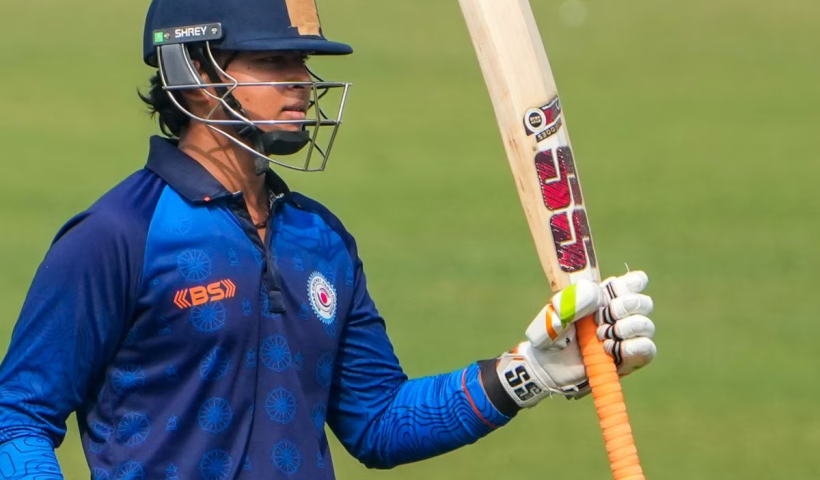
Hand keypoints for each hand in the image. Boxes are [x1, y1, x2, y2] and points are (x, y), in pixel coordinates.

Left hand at [495, 271, 656, 407]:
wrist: (547, 368)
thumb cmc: (551, 336)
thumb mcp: (556, 314)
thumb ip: (574, 300)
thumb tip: (597, 294)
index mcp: (606, 298)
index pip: (636, 282)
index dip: (630, 284)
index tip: (612, 291)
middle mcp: (621, 316)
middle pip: (645, 302)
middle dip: (625, 306)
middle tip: (602, 317)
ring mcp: (628, 338)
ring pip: (647, 325)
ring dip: (625, 328)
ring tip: (601, 336)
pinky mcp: (631, 359)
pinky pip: (647, 348)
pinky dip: (630, 347)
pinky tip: (609, 350)